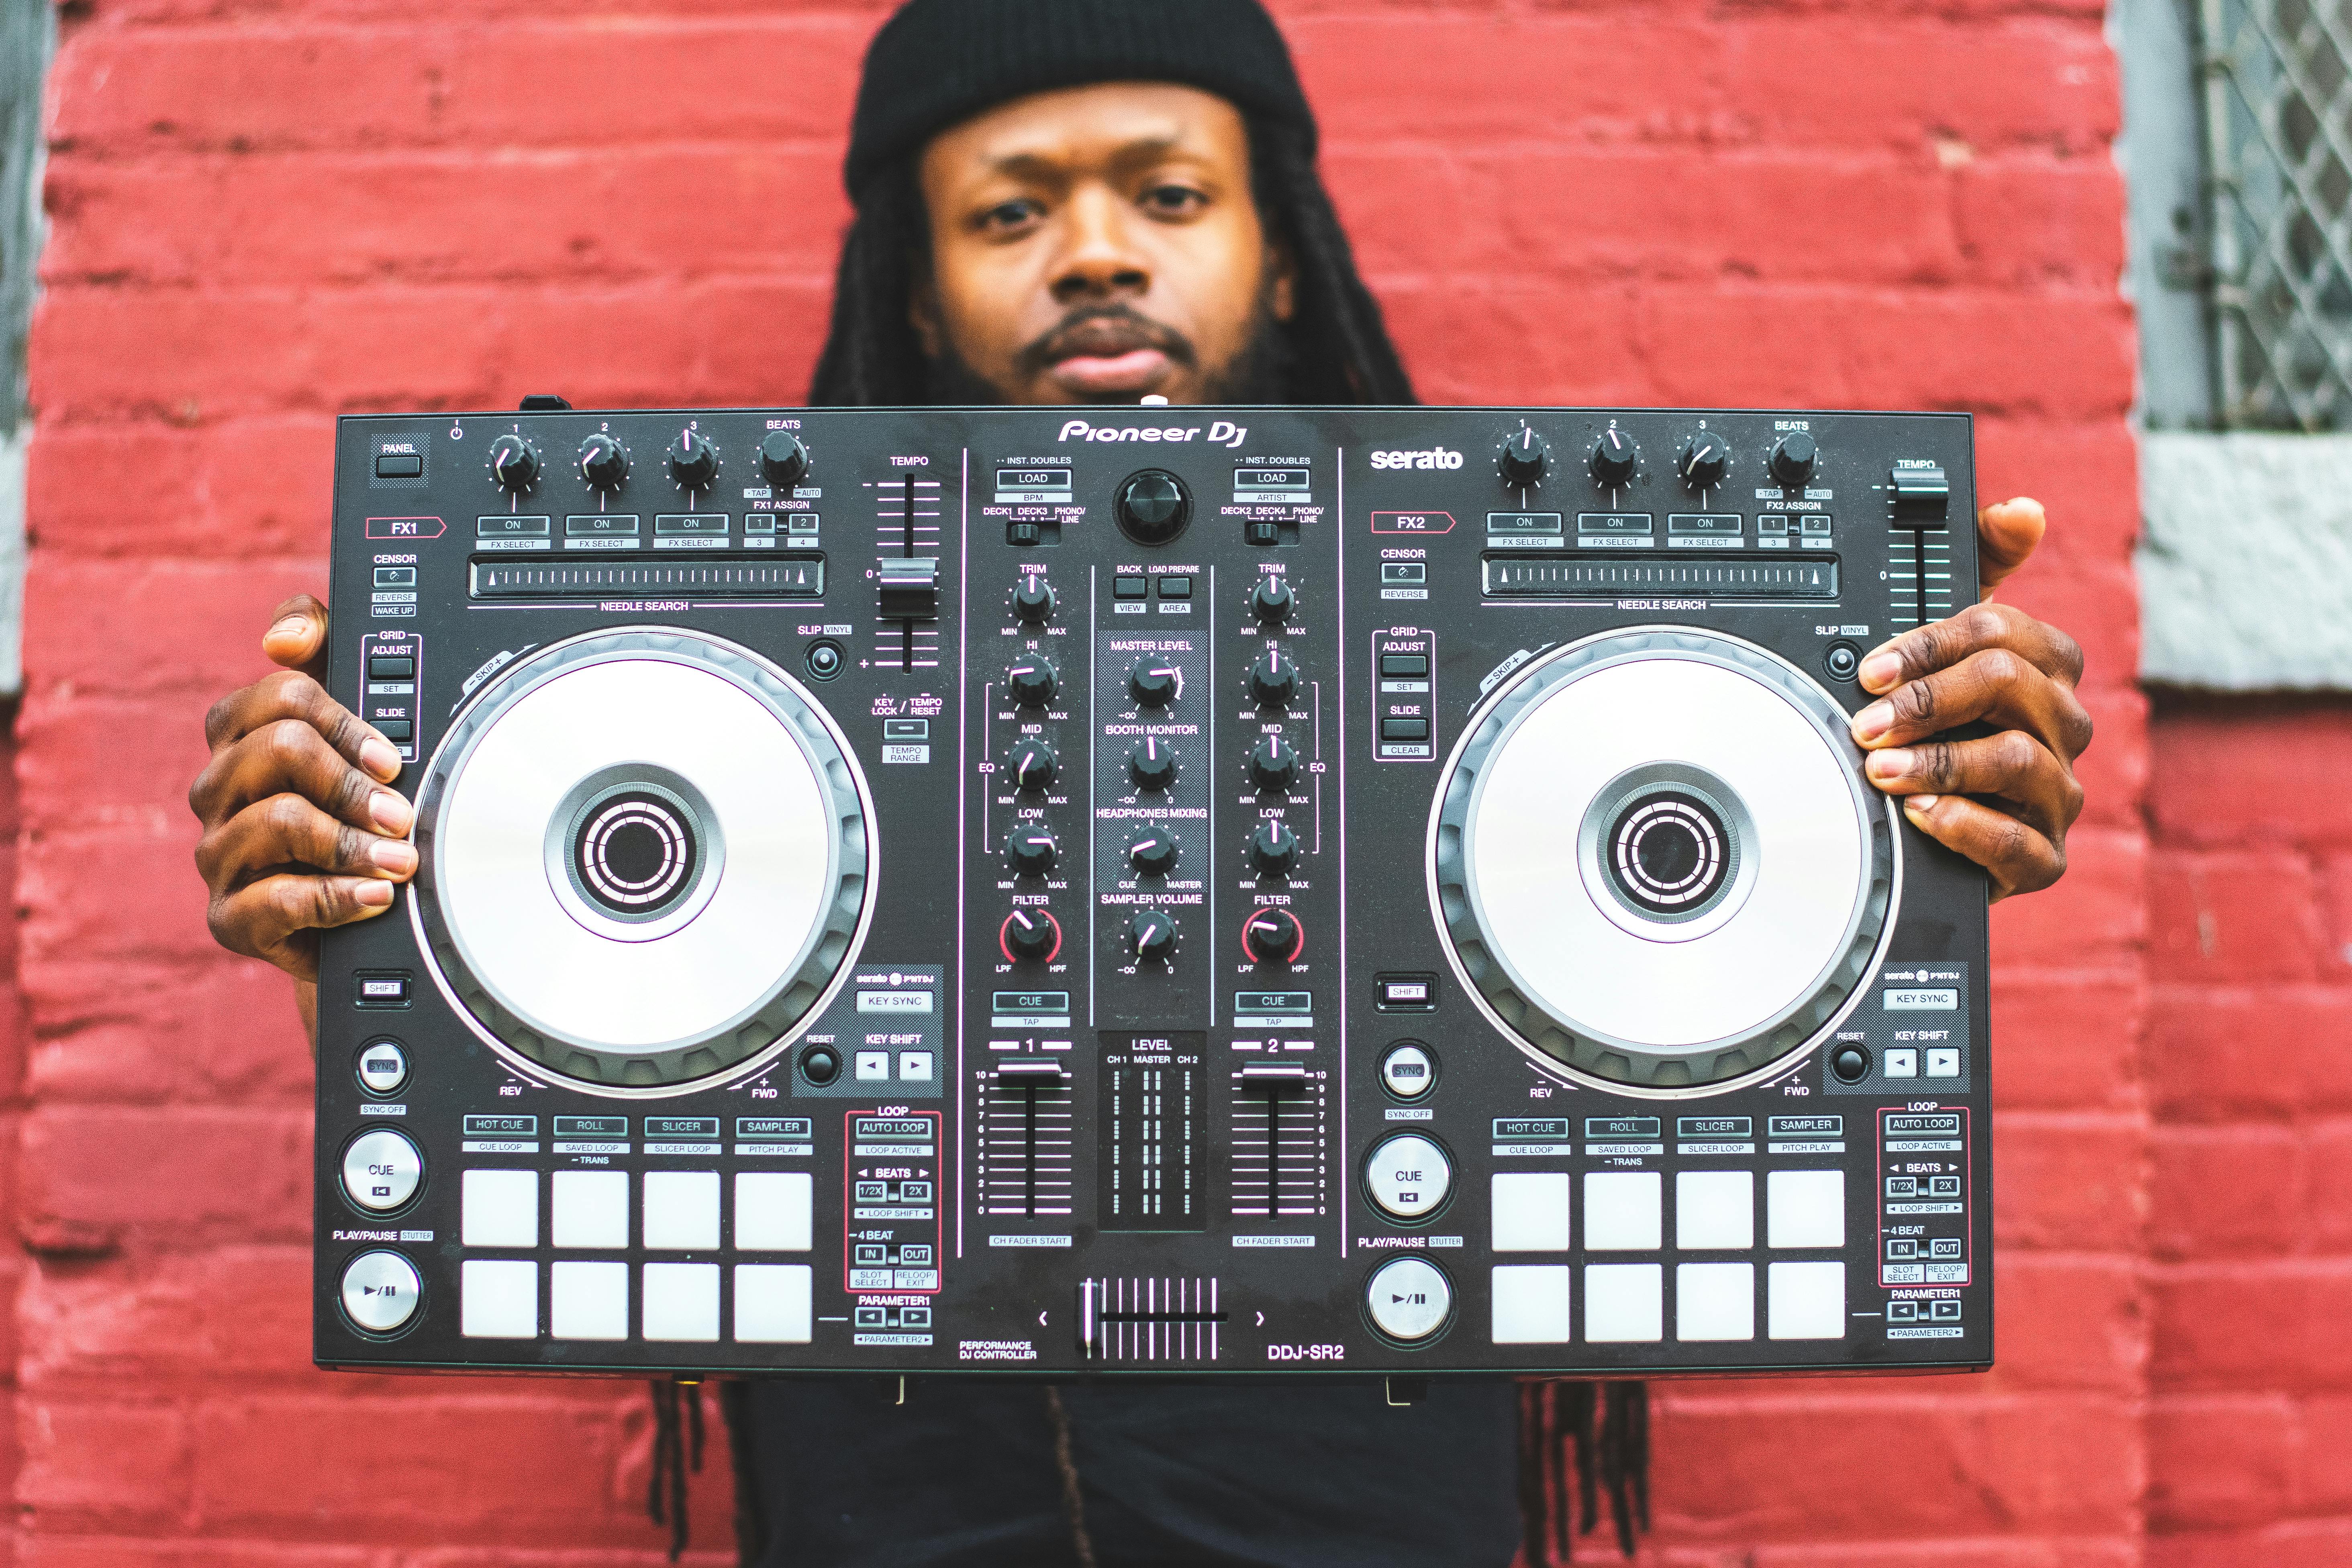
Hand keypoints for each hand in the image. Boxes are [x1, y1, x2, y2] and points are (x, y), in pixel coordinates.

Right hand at [190, 595, 416, 1006]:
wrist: (348, 911)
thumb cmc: (350, 810)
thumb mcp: (351, 731)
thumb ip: (325, 650)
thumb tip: (284, 636)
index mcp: (241, 735)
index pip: (281, 696)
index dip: (345, 722)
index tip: (391, 757)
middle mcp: (220, 788)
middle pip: (279, 750)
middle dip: (352, 782)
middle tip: (401, 813)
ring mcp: (219, 853)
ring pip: (277, 821)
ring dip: (353, 843)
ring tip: (401, 861)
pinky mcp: (231, 917)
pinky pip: (274, 901)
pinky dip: (336, 898)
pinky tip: (375, 897)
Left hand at [1849, 498, 2089, 900]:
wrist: (1939, 827)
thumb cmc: (1945, 729)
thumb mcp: (1947, 649)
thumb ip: (1980, 569)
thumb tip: (2023, 510)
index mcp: (2045, 668)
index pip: (2000, 632)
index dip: (1928, 646)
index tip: (1871, 670)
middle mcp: (2062, 725)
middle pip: (2009, 685)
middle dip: (1927, 701)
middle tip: (1865, 722)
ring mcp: (2059, 793)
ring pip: (2016, 759)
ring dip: (1939, 761)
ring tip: (1880, 769)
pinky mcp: (2044, 857)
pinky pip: (2016, 842)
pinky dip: (1963, 824)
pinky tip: (1919, 815)